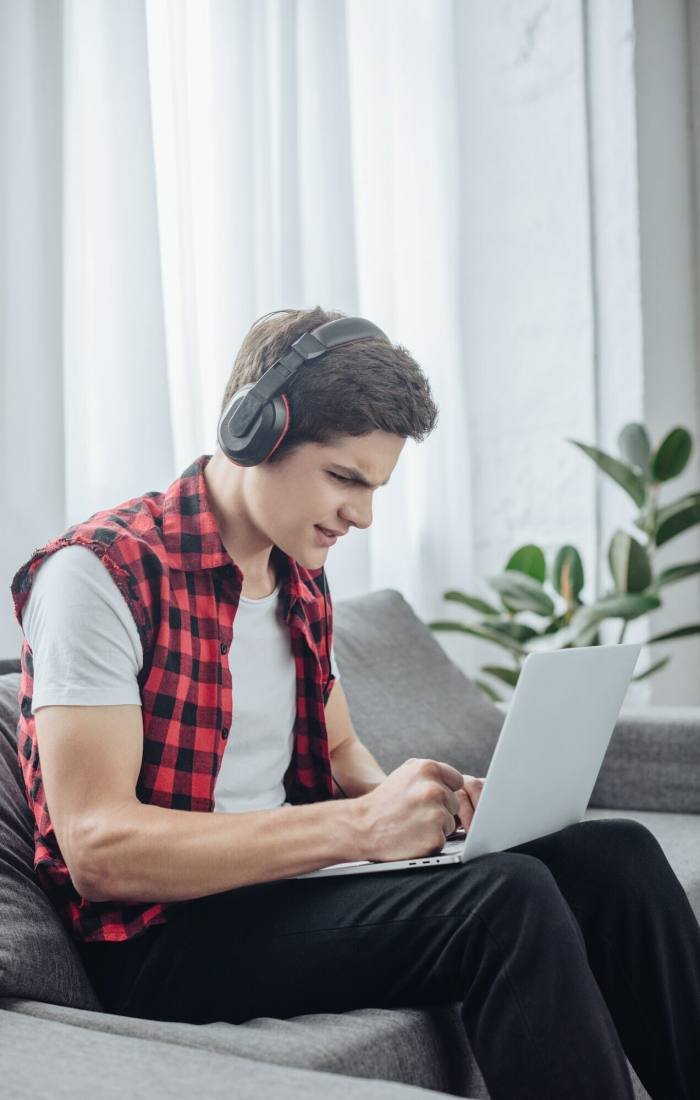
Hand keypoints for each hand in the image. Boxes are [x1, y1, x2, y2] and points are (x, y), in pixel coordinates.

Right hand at [354, 758, 478, 861]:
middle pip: (455, 802)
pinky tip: (413, 837)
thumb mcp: (405, 774)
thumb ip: (431, 773)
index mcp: (428, 769)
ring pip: (451, 822)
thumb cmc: (385, 801)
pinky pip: (443, 839)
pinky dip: (430, 841)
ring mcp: (435, 815)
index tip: (429, 797)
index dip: (445, 790)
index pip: (457, 780)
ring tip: (413, 824)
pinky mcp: (434, 838)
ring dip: (436, 826)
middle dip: (440, 809)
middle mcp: (434, 790)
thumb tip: (456, 778)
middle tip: (415, 812)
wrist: (362, 827)